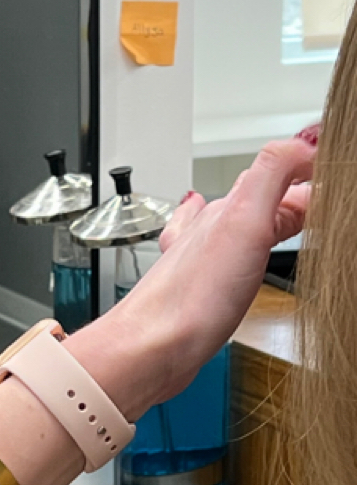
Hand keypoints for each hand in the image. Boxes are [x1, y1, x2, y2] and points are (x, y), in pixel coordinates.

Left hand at [105, 140, 313, 403]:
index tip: (332, 167)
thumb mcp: (244, 221)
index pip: (279, 174)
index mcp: (229, 208)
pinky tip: (214, 227)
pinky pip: (219, 249)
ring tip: (296, 206)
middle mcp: (212, 227)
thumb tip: (301, 140)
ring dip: (269, 209)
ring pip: (241, 220)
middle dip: (295, 191)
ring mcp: (204, 256)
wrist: (153, 344)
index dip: (309, 168)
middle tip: (324, 192)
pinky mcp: (200, 286)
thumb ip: (271, 176)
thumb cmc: (192, 294)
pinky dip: (227, 233)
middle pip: (262, 197)